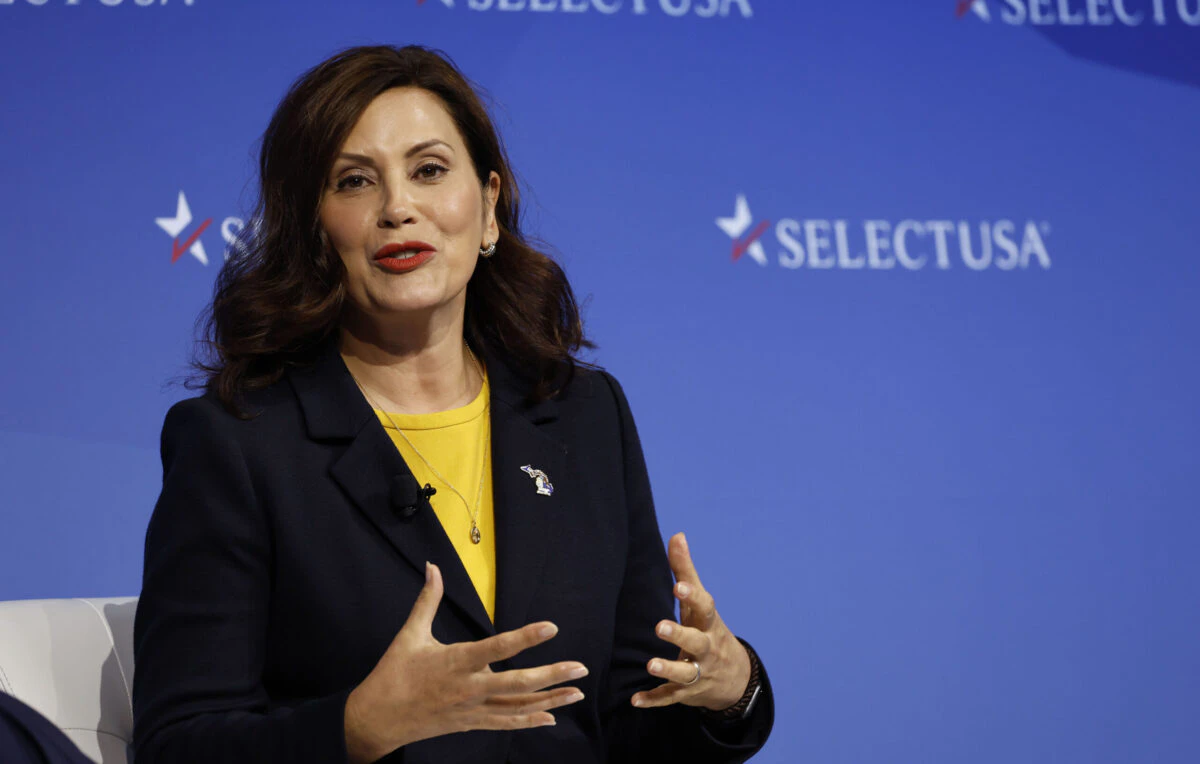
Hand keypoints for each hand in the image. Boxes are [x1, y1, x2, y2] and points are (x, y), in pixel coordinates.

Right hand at [344, 562, 587, 762]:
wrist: (377, 719)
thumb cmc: (394, 673)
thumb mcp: (410, 634)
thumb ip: (428, 599)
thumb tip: (433, 566)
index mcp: (455, 661)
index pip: (496, 648)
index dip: (525, 638)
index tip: (552, 627)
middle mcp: (468, 688)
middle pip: (517, 683)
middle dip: (551, 676)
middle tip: (581, 668)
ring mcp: (471, 709)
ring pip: (517, 706)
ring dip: (550, 700)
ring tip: (577, 691)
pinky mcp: (471, 724)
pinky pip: (506, 723)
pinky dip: (529, 721)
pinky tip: (552, 717)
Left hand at [631, 532, 751, 712]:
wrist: (735, 678)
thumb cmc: (708, 630)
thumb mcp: (700, 604)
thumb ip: (685, 571)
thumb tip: (677, 535)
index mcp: (708, 623)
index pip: (704, 608)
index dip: (693, 596)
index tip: (680, 586)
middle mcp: (706, 649)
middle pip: (696, 642)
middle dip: (680, 636)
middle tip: (660, 627)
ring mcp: (698, 673)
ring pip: (685, 674)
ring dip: (668, 670)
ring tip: (650, 665)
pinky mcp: (686, 693)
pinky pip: (670, 698)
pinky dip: (654, 700)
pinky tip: (635, 700)